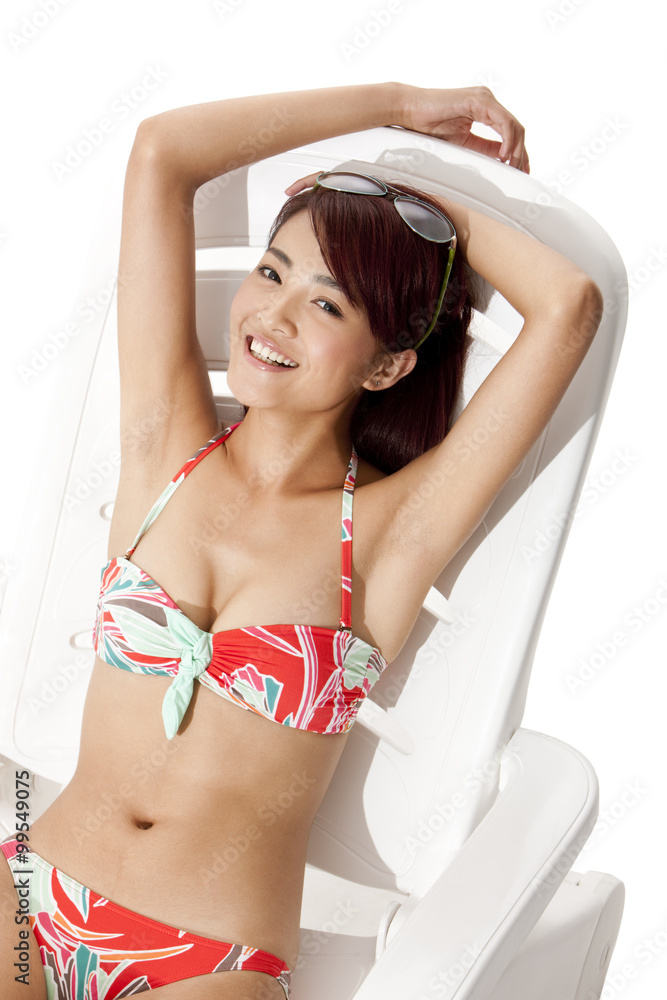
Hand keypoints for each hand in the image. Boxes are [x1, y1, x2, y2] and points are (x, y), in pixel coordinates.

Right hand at [398, 84, 528, 172]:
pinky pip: (503, 121)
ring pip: (513, 125)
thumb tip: (500, 160)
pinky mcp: (479, 100)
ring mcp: (485, 98)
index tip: (520, 170)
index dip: (517, 152)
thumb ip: (482, 148)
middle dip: (520, 153)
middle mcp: (487, 102)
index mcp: (484, 110)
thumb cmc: (428, 126)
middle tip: (520, 173)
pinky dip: (507, 139)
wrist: (409, 111)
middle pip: (515, 129)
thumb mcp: (462, 143)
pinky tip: (504, 154)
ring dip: (516, 149)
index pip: (509, 132)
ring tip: (512, 166)